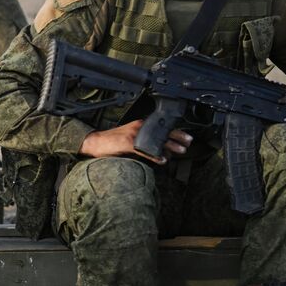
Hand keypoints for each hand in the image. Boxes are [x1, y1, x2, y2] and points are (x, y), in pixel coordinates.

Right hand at [79, 120, 193, 163]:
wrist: (96, 142)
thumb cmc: (113, 142)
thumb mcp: (131, 138)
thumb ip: (145, 141)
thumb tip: (162, 151)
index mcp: (141, 125)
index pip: (162, 127)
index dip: (176, 132)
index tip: (187, 137)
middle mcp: (139, 128)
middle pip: (162, 131)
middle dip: (177, 137)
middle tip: (188, 142)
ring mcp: (133, 135)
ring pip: (156, 140)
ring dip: (170, 146)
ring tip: (180, 150)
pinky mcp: (127, 143)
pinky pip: (144, 150)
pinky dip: (155, 155)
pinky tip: (162, 160)